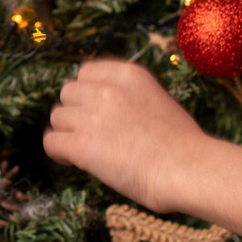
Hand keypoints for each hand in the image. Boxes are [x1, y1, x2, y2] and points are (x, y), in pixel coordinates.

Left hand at [43, 58, 206, 211]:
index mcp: (128, 74)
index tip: (92, 111)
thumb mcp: (157, 100)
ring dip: (67, 133)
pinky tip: (71, 161)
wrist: (189, 169)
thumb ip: (127, 97)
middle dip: (74, 113)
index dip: (85, 93)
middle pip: (67, 93)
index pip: (86, 72)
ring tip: (84, 151)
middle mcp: (106, 90)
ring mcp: (92, 116)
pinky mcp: (82, 145)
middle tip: (88, 134)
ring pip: (57, 118)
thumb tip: (100, 109)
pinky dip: (58, 152)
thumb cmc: (182, 145)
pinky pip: (51, 142)